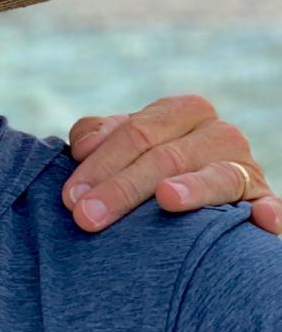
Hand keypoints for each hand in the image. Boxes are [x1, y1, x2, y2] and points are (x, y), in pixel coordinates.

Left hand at [64, 95, 278, 234]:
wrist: (191, 196)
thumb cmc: (142, 168)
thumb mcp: (120, 146)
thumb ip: (98, 136)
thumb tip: (86, 146)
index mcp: (183, 111)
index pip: (137, 133)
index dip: (100, 164)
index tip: (69, 197)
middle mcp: (219, 134)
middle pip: (167, 157)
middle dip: (123, 187)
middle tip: (86, 217)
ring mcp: (245, 168)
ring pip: (217, 176)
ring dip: (193, 189)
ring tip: (165, 198)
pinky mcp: (263, 201)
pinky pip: (271, 205)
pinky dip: (269, 212)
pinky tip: (260, 220)